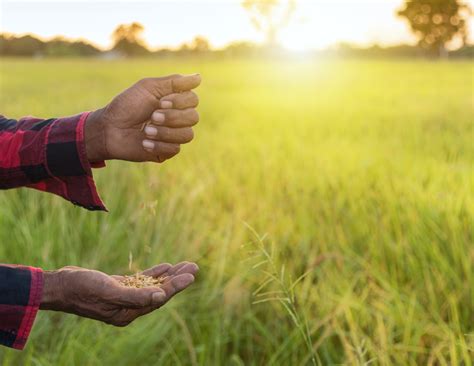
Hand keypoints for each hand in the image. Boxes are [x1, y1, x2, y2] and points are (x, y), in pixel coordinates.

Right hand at [40, 262, 197, 325]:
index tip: (191, 275)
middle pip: (159, 292)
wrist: (60, 286)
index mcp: (128, 313)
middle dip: (177, 279)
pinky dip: (153, 274)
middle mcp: (128, 307)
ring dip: (168, 275)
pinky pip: (141, 281)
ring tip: (185, 265)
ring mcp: (124, 297)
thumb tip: (161, 296)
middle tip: (194, 267)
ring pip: (152, 285)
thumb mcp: (109, 290)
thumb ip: (135, 295)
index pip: (159, 298)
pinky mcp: (118, 287)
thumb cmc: (82, 288)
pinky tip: (165, 266)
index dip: (176, 286)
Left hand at [85, 74, 200, 162]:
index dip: (180, 102)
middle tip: (152, 117)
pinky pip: (175, 149)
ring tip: (146, 131)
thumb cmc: (127, 105)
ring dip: (165, 132)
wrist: (109, 128)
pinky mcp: (167, 151)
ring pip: (188, 135)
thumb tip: (199, 77)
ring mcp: (173, 135)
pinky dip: (159, 144)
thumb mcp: (148, 87)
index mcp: (175, 101)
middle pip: (194, 117)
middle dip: (172, 117)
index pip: (193, 100)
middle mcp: (178, 118)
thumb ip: (174, 82)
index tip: (160, 102)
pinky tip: (144, 142)